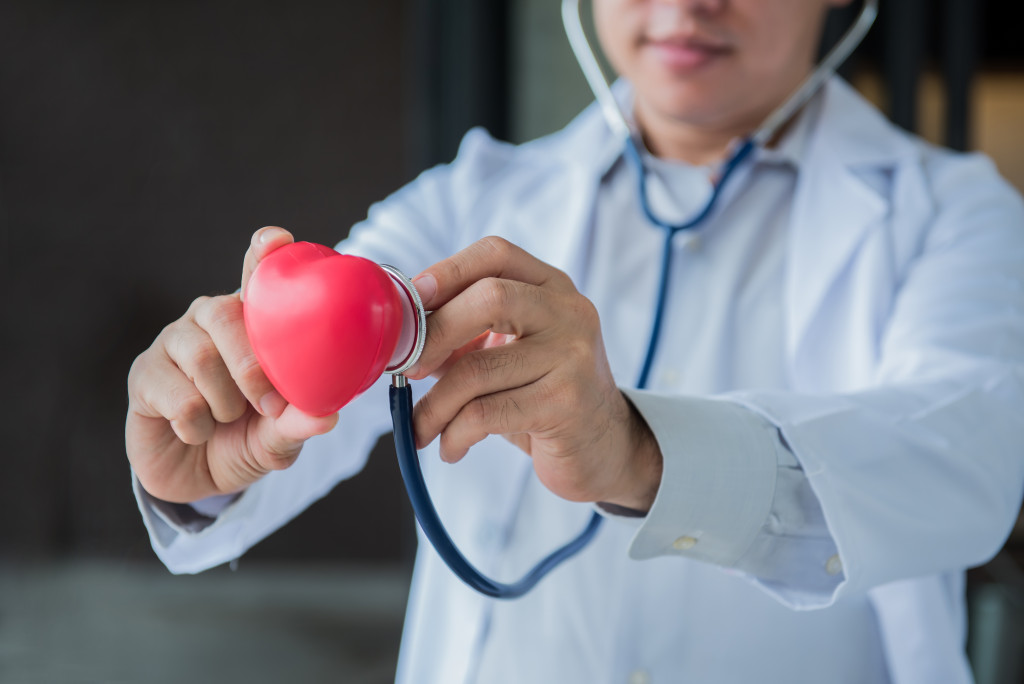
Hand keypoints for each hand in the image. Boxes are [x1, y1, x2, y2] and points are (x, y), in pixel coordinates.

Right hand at [125, 227, 338, 503]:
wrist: (198, 478)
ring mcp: (173, 343)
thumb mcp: (278, 436)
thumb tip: (328, 417)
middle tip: (268, 404)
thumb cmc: (245, 439)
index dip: (264, 253)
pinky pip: (177, 395)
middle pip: (226, 314)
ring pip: (201, 356)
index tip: (277, 239)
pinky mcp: (144, 374)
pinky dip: (197, 424)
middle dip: (252, 365)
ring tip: (227, 419)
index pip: (255, 275)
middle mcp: (209, 320)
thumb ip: (299, 422)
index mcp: (250, 323)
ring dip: (224, 402)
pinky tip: (196, 430)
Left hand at [407, 236, 662, 511]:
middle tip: (407, 369)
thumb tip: (401, 332)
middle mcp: (569, 313)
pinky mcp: (566, 404)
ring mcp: (572, 357)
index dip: (446, 270)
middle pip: (489, 299)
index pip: (495, 254)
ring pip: (478, 369)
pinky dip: (454, 434)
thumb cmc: (544, 395)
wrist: (606, 446)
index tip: (411, 300)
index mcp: (552, 287)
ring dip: (434, 405)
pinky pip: (486, 414)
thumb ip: (465, 332)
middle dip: (433, 335)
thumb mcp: (511, 351)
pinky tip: (450, 447)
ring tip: (422, 426)